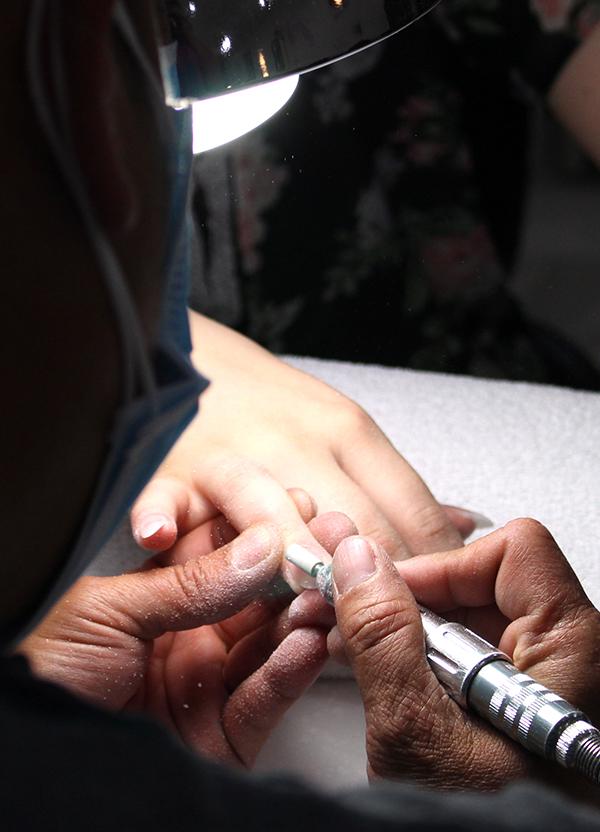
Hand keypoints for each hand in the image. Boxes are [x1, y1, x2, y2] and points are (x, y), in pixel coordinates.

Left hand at [19, 510, 347, 767]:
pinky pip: (265, 698)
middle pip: (258, 596)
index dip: (259, 530)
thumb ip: (188, 581)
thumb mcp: (108, 609)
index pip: (222, 552)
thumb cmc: (51, 670)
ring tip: (325, 596)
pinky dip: (292, 670)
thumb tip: (262, 546)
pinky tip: (310, 642)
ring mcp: (211, 681)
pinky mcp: (225, 734)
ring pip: (272, 643)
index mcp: (160, 595)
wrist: (38, 753)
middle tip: (329, 549)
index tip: (297, 509)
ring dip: (302, 618)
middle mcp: (192, 633)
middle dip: (295, 571)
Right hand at [131, 312, 465, 589]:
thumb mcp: (347, 431)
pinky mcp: (174, 467)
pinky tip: (162, 539)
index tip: (441, 612)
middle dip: (380, 587)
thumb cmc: (276, 406)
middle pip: (357, 523)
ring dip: (299, 565)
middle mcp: (298, 440)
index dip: (431, 568)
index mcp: (349, 430)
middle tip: (397, 640)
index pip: (409, 509)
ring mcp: (236, 452)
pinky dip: (161, 516)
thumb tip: (463, 525)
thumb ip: (398, 485)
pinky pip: (166, 496)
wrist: (199, 359)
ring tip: (318, 611)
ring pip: (274, 512)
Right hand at [330, 519, 599, 795]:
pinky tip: (396, 684)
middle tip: (363, 628)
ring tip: (369, 662)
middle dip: (416, 602)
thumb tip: (358, 561)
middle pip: (490, 580)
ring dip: (416, 632)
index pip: (512, 551)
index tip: (389, 594)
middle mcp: (575, 656)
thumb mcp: (418, 734)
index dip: (444, 565)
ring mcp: (554, 680)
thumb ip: (384, 637)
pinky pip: (479, 652)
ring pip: (478, 616)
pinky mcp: (531, 700)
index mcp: (575, 651)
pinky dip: (431, 660)